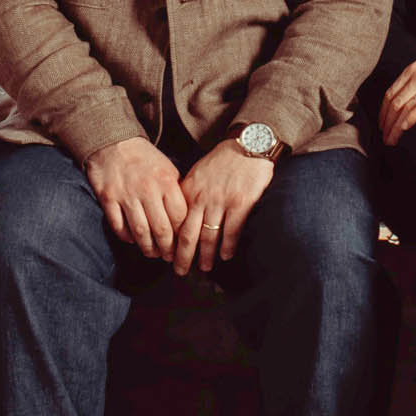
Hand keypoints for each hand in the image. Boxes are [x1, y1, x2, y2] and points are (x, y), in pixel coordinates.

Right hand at [85, 137, 187, 259]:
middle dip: (167, 249)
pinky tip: (133, 240)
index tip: (183, 246)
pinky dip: (127, 238)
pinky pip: (118, 226)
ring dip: (148, 248)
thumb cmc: (145, 159)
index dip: (183, 236)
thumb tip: (188, 221)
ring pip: (140, 232)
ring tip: (152, 253)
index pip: (180, 217)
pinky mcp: (108, 198)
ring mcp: (126, 195)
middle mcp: (148, 190)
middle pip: (161, 230)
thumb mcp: (168, 169)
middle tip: (168, 257)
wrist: (114, 141)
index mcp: (167, 182)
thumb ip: (177, 193)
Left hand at [172, 140, 275, 274]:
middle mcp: (202, 198)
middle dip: (183, 256)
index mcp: (189, 191)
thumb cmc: (223, 160)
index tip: (169, 256)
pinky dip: (227, 246)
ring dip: (206, 255)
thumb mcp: (197, 173)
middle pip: (188, 234)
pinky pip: (232, 231)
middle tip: (180, 271)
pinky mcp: (241, 203)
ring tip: (204, 267)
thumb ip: (189, 194)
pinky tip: (226, 256)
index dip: (172, 242)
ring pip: (209, 236)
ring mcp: (221, 202)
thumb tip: (181, 216)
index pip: (176, 222)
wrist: (247, 144)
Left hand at [380, 39, 415, 144]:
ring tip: (391, 140)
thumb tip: (408, 99)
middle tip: (384, 137)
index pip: (391, 92)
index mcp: (415, 67)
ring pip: (405, 108)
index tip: (382, 124)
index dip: (383, 112)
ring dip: (395, 127)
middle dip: (386, 123)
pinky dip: (409, 120)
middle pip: (394, 102)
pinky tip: (404, 130)